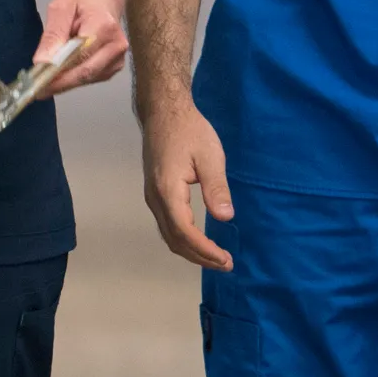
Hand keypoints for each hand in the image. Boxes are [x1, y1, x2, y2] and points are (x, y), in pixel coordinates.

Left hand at [34, 0, 129, 96]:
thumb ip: (52, 34)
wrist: (102, 0)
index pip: (80, 55)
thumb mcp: (60, 8)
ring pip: (86, 79)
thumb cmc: (81, 1)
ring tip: (44, 81)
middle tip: (36, 90)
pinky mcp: (113, 68)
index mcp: (104, 26)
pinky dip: (72, 79)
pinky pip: (89, 79)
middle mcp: (116, 45)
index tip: (38, 81)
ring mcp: (117, 59)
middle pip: (85, 72)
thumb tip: (42, 62)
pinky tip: (60, 74)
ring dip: (64, 82)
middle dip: (59, 83)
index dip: (59, 71)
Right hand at [139, 97, 233, 270]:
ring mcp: (152, 197)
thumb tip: (226, 218)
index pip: (185, 232)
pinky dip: (182, 240)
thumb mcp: (210, 156)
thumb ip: (216, 188)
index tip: (226, 259)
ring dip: (190, 251)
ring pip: (168, 235)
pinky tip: (198, 240)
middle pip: (174, 240)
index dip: (205, 250)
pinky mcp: (154, 193)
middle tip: (225, 264)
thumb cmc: (189, 130)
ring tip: (214, 257)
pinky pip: (166, 225)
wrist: (163, 112)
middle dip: (199, 257)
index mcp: (168, 191)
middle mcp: (155, 199)